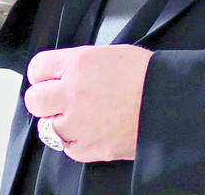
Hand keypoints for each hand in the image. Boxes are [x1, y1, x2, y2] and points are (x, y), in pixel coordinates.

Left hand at [24, 45, 153, 162]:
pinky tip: (93, 131)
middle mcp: (72, 92)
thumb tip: (66, 73)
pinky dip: (76, 141)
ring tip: (80, 118)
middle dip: (44, 100)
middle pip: (34, 100)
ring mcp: (77, 123)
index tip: (47, 79)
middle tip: (57, 101)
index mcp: (78, 64)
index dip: (42, 75)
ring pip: (47, 127)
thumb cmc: (148, 77)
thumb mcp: (110, 55)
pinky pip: (67, 147)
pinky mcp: (87, 148)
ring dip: (60, 123)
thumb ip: (81, 65)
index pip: (37, 68)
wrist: (169, 104)